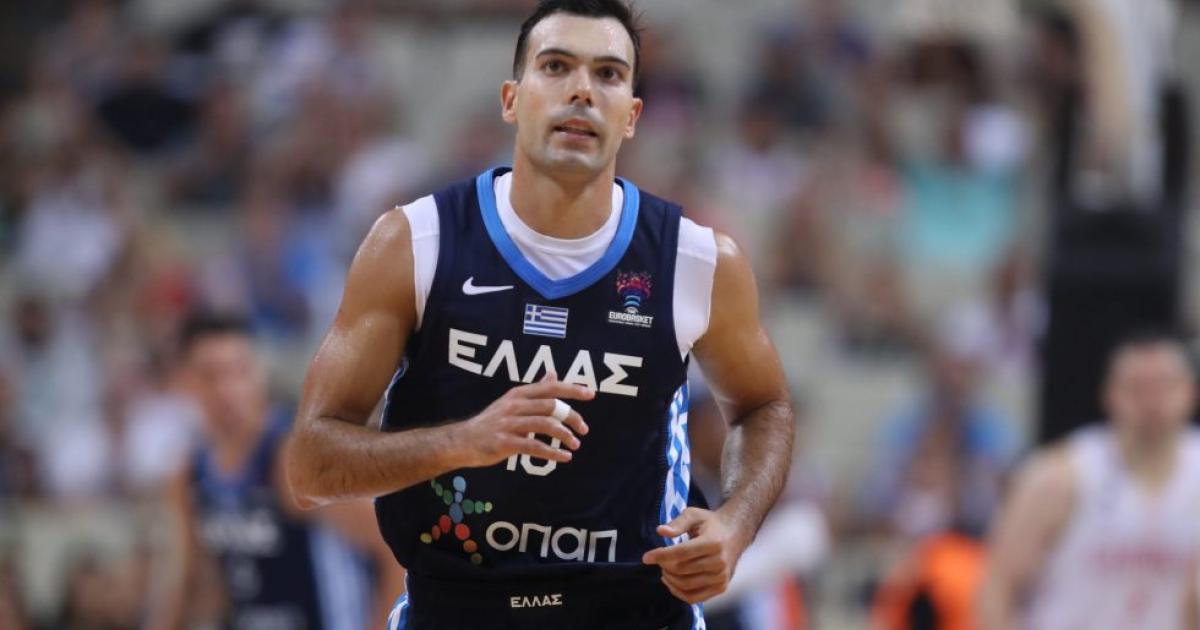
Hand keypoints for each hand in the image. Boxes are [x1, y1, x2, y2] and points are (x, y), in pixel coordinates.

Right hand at [453, 372, 592, 467]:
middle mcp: (514, 406)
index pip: (550, 388)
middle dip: (572, 416)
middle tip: (584, 429)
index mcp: (518, 394)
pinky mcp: (504, 443)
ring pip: (545, 425)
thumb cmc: (491, 422)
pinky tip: (564, 457)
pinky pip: (534, 446)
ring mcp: (508, 424)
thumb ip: (535, 390)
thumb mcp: (512, 401)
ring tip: (575, 444)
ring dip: (564, 435)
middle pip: (551, 405)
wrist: (462, 441)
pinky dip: (553, 452)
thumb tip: (553, 373)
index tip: (590, 394)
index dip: (571, 389)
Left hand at [641, 507, 747, 603]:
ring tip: (665, 568)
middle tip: (659, 559)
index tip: (646, 557)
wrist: (735, 534)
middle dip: (664, 565)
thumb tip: (661, 531)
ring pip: (685, 585)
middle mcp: (719, 562)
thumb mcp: (694, 515)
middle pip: (681, 570)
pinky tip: (671, 581)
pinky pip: (694, 598)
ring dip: (669, 579)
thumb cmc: (710, 523)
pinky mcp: (720, 587)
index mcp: (713, 542)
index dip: (661, 555)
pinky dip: (678, 592)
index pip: (681, 553)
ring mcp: (721, 577)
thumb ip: (677, 523)